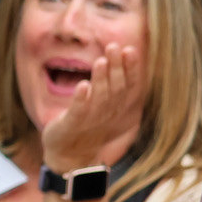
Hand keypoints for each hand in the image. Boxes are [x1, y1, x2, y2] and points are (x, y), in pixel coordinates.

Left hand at [40, 43, 143, 172]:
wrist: (70, 154)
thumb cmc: (88, 124)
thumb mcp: (105, 105)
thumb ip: (114, 84)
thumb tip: (122, 54)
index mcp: (117, 107)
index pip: (128, 86)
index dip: (131, 68)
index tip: (130, 50)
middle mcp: (107, 113)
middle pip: (115, 88)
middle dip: (115, 67)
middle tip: (113, 46)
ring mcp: (90, 120)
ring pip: (99, 98)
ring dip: (100, 79)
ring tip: (100, 61)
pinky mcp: (72, 124)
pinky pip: (78, 111)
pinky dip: (81, 99)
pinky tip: (82, 85)